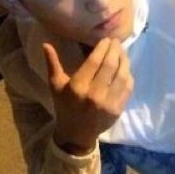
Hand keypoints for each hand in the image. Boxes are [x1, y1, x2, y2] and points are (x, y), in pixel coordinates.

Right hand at [43, 38, 132, 153]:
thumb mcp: (55, 86)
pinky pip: (127, 88)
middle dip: (115, 50)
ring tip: (122, 52)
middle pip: (110, 65)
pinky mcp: (118, 109)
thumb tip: (46, 44)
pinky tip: (125, 69)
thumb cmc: (65, 106)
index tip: (106, 39)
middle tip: (116, 42)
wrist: (76, 133)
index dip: (102, 48)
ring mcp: (108, 103)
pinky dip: (128, 76)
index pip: (94, 61)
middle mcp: (94, 94)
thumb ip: (52, 64)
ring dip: (124, 61)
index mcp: (77, 86)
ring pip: (122, 75)